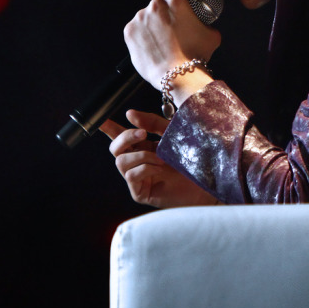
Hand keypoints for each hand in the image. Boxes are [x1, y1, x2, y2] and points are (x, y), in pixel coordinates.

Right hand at [100, 109, 217, 207]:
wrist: (207, 182)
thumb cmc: (192, 159)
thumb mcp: (172, 134)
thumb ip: (151, 123)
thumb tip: (129, 114)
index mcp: (143, 148)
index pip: (120, 137)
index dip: (108, 129)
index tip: (101, 120)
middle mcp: (138, 163)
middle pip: (115, 148)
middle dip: (125, 138)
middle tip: (142, 134)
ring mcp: (138, 179)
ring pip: (121, 162)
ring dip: (141, 156)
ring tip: (161, 158)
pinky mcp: (141, 193)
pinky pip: (131, 176)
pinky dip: (145, 168)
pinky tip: (160, 169)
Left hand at [124, 0, 220, 86]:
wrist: (176, 75)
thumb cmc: (196, 56)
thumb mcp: (212, 35)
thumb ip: (206, 23)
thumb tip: (205, 23)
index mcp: (175, 2)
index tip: (175, 8)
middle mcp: (155, 6)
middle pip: (157, 5)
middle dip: (162, 14)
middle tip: (169, 30)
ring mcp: (140, 18)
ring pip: (145, 17)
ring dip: (151, 25)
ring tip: (160, 42)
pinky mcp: (129, 32)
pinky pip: (135, 30)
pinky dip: (141, 36)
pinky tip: (151, 46)